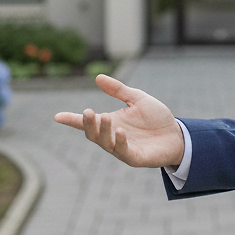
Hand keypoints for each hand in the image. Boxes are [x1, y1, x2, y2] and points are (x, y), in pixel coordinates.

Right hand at [54, 74, 184, 168]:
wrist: (177, 134)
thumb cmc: (156, 118)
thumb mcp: (137, 99)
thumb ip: (118, 90)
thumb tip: (98, 77)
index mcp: (111, 122)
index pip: (87, 122)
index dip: (72, 120)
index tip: (57, 116)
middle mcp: (112, 136)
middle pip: (93, 134)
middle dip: (88, 124)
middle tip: (88, 112)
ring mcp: (122, 148)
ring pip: (105, 143)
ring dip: (103, 131)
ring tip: (105, 118)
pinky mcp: (134, 157)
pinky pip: (123, 151)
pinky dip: (120, 142)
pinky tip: (120, 131)